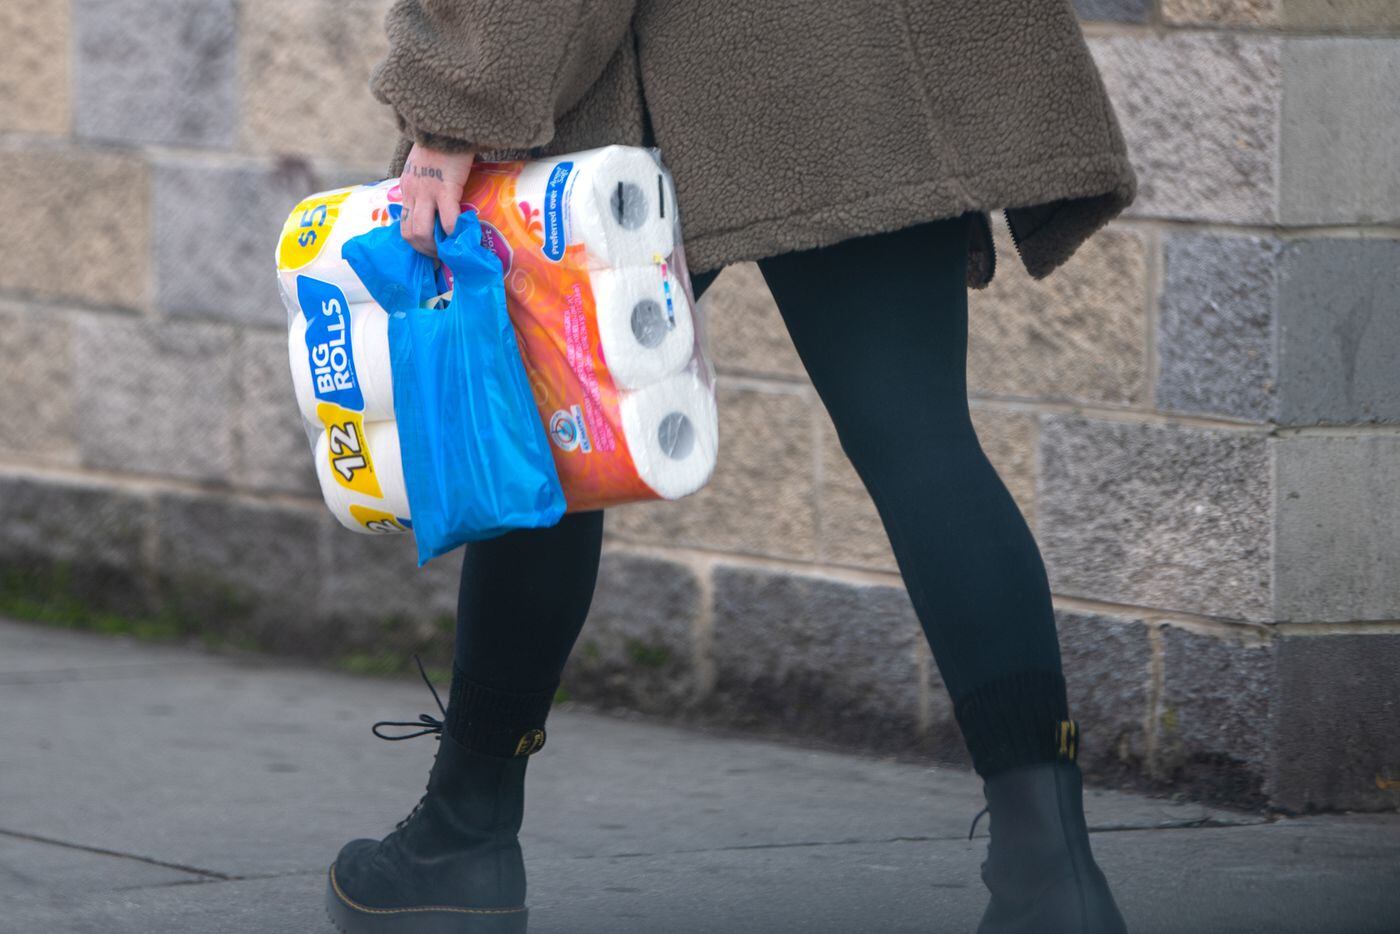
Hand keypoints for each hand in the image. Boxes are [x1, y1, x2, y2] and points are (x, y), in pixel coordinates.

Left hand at [398, 143, 474, 257]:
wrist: (446, 123)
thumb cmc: (441, 143)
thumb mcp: (424, 166)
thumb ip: (427, 183)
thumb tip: (443, 201)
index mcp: (406, 187)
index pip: (403, 223)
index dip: (416, 241)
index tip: (431, 248)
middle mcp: (411, 192)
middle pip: (408, 233)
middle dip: (425, 250)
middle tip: (441, 255)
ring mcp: (426, 192)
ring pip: (422, 232)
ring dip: (436, 247)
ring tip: (450, 250)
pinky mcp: (445, 189)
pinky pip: (448, 220)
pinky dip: (454, 233)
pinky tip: (463, 236)